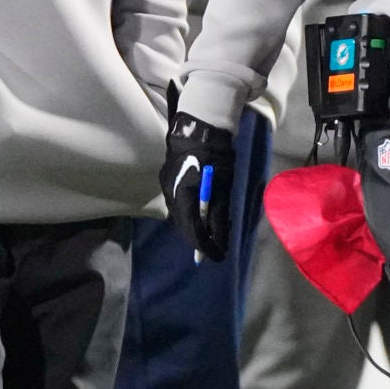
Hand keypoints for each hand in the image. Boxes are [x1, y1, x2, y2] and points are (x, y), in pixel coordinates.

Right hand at [162, 112, 237, 261]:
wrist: (200, 130)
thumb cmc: (216, 159)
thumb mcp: (223, 190)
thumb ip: (219, 217)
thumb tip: (221, 242)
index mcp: (182, 196)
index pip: (193, 231)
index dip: (207, 247)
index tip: (220, 257)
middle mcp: (169, 195)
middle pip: (185, 227)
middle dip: (202, 238)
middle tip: (221, 243)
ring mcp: (166, 188)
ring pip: (181, 217)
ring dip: (198, 226)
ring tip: (218, 227)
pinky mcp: (168, 183)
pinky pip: (180, 206)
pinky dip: (193, 214)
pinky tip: (206, 212)